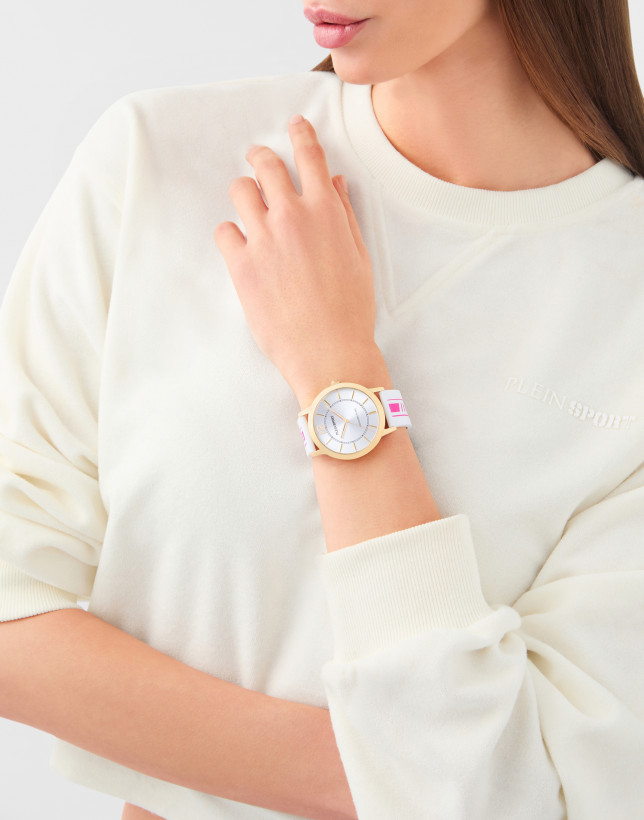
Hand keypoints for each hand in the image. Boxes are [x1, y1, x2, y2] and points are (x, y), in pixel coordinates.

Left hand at [213, 115, 381, 406]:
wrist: (328, 352)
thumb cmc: (350, 310)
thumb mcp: (359, 257)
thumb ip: (344, 215)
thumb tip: (333, 183)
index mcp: (326, 212)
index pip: (309, 156)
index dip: (300, 135)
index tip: (295, 125)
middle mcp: (292, 217)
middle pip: (266, 166)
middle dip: (262, 158)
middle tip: (259, 160)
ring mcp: (263, 240)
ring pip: (240, 191)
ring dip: (245, 193)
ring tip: (251, 208)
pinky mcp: (241, 266)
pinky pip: (224, 231)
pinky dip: (231, 234)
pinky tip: (243, 246)